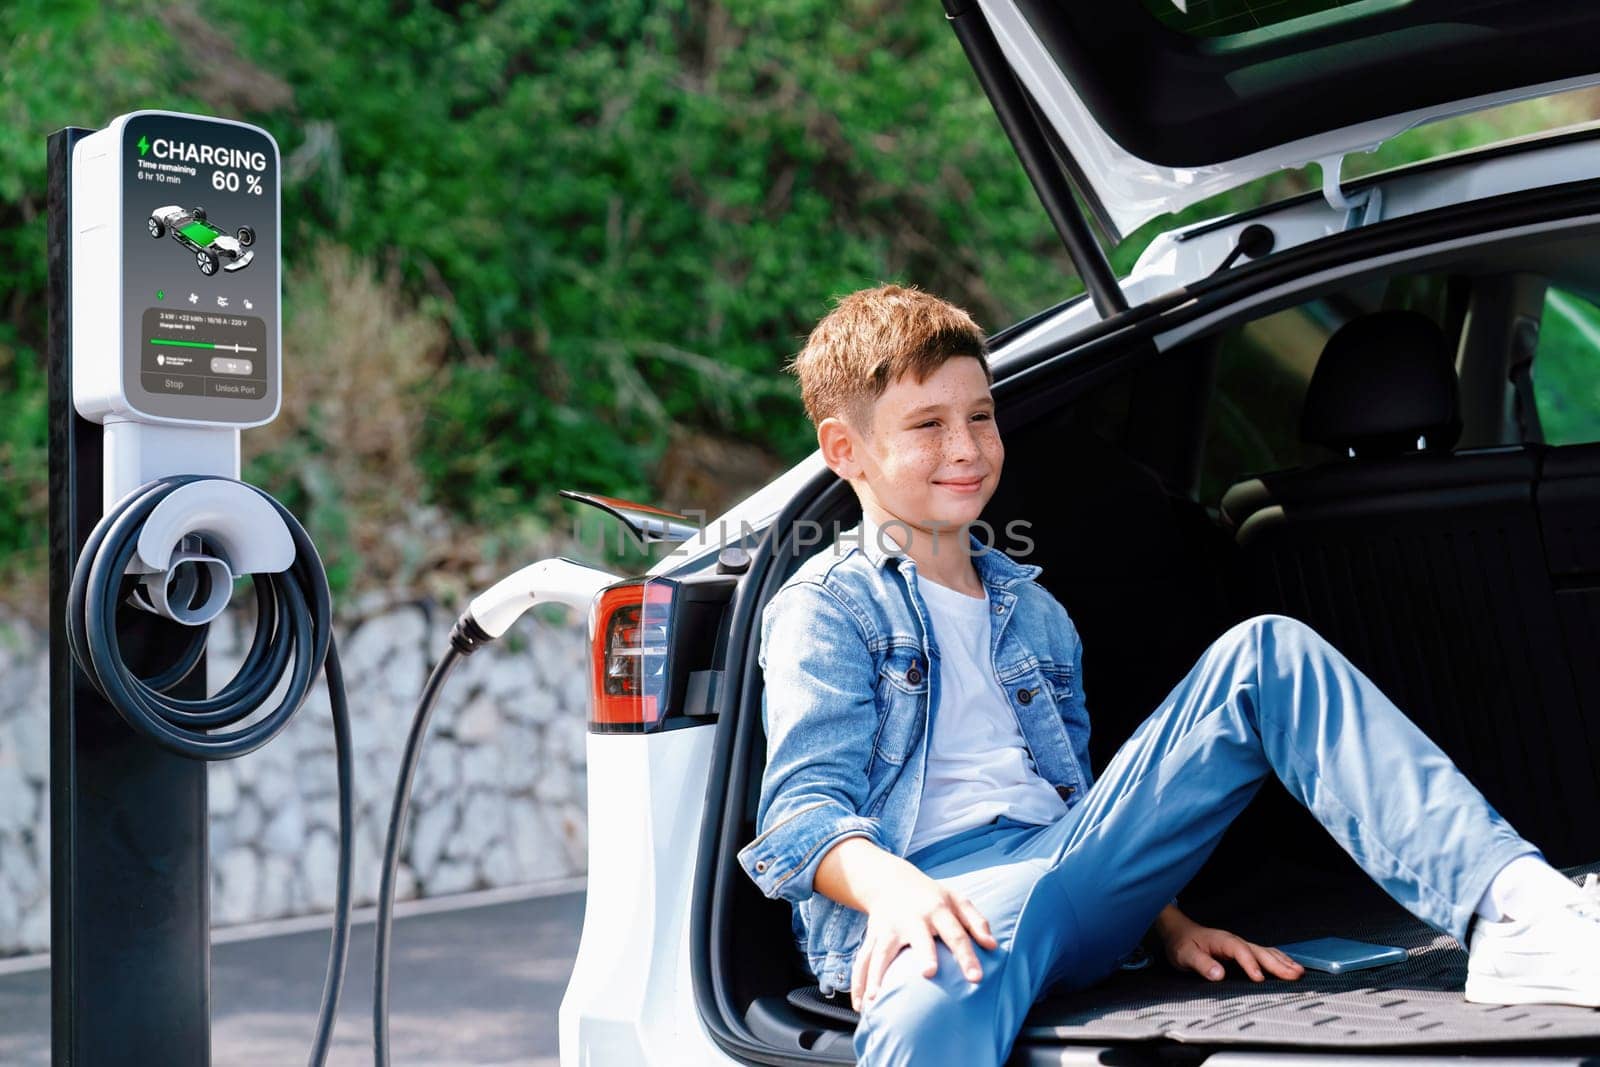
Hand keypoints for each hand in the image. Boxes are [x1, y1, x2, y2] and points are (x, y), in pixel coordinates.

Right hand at [850, 867, 998, 1011]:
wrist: (890, 881)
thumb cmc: (931, 897)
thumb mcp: (957, 900)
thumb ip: (977, 922)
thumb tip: (993, 946)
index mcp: (937, 910)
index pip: (956, 934)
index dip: (966, 955)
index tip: (976, 978)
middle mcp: (911, 919)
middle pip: (917, 938)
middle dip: (923, 953)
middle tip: (927, 974)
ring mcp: (888, 928)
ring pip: (881, 952)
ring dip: (877, 976)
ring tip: (875, 1001)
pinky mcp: (871, 937)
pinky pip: (863, 962)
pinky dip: (858, 984)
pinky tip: (861, 1006)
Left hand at [1158, 916, 1304, 982]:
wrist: (1179, 932)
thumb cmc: (1182, 943)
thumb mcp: (1185, 954)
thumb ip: (1201, 964)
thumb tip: (1218, 974)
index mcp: (1222, 941)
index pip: (1240, 952)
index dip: (1250, 965)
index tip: (1259, 979)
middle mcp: (1235, 941)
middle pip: (1259, 952)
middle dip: (1277, 964)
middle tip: (1295, 975)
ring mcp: (1240, 945)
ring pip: (1265, 952)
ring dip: (1282, 962)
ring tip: (1299, 972)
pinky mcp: (1242, 951)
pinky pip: (1263, 954)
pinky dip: (1278, 960)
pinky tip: (1288, 966)